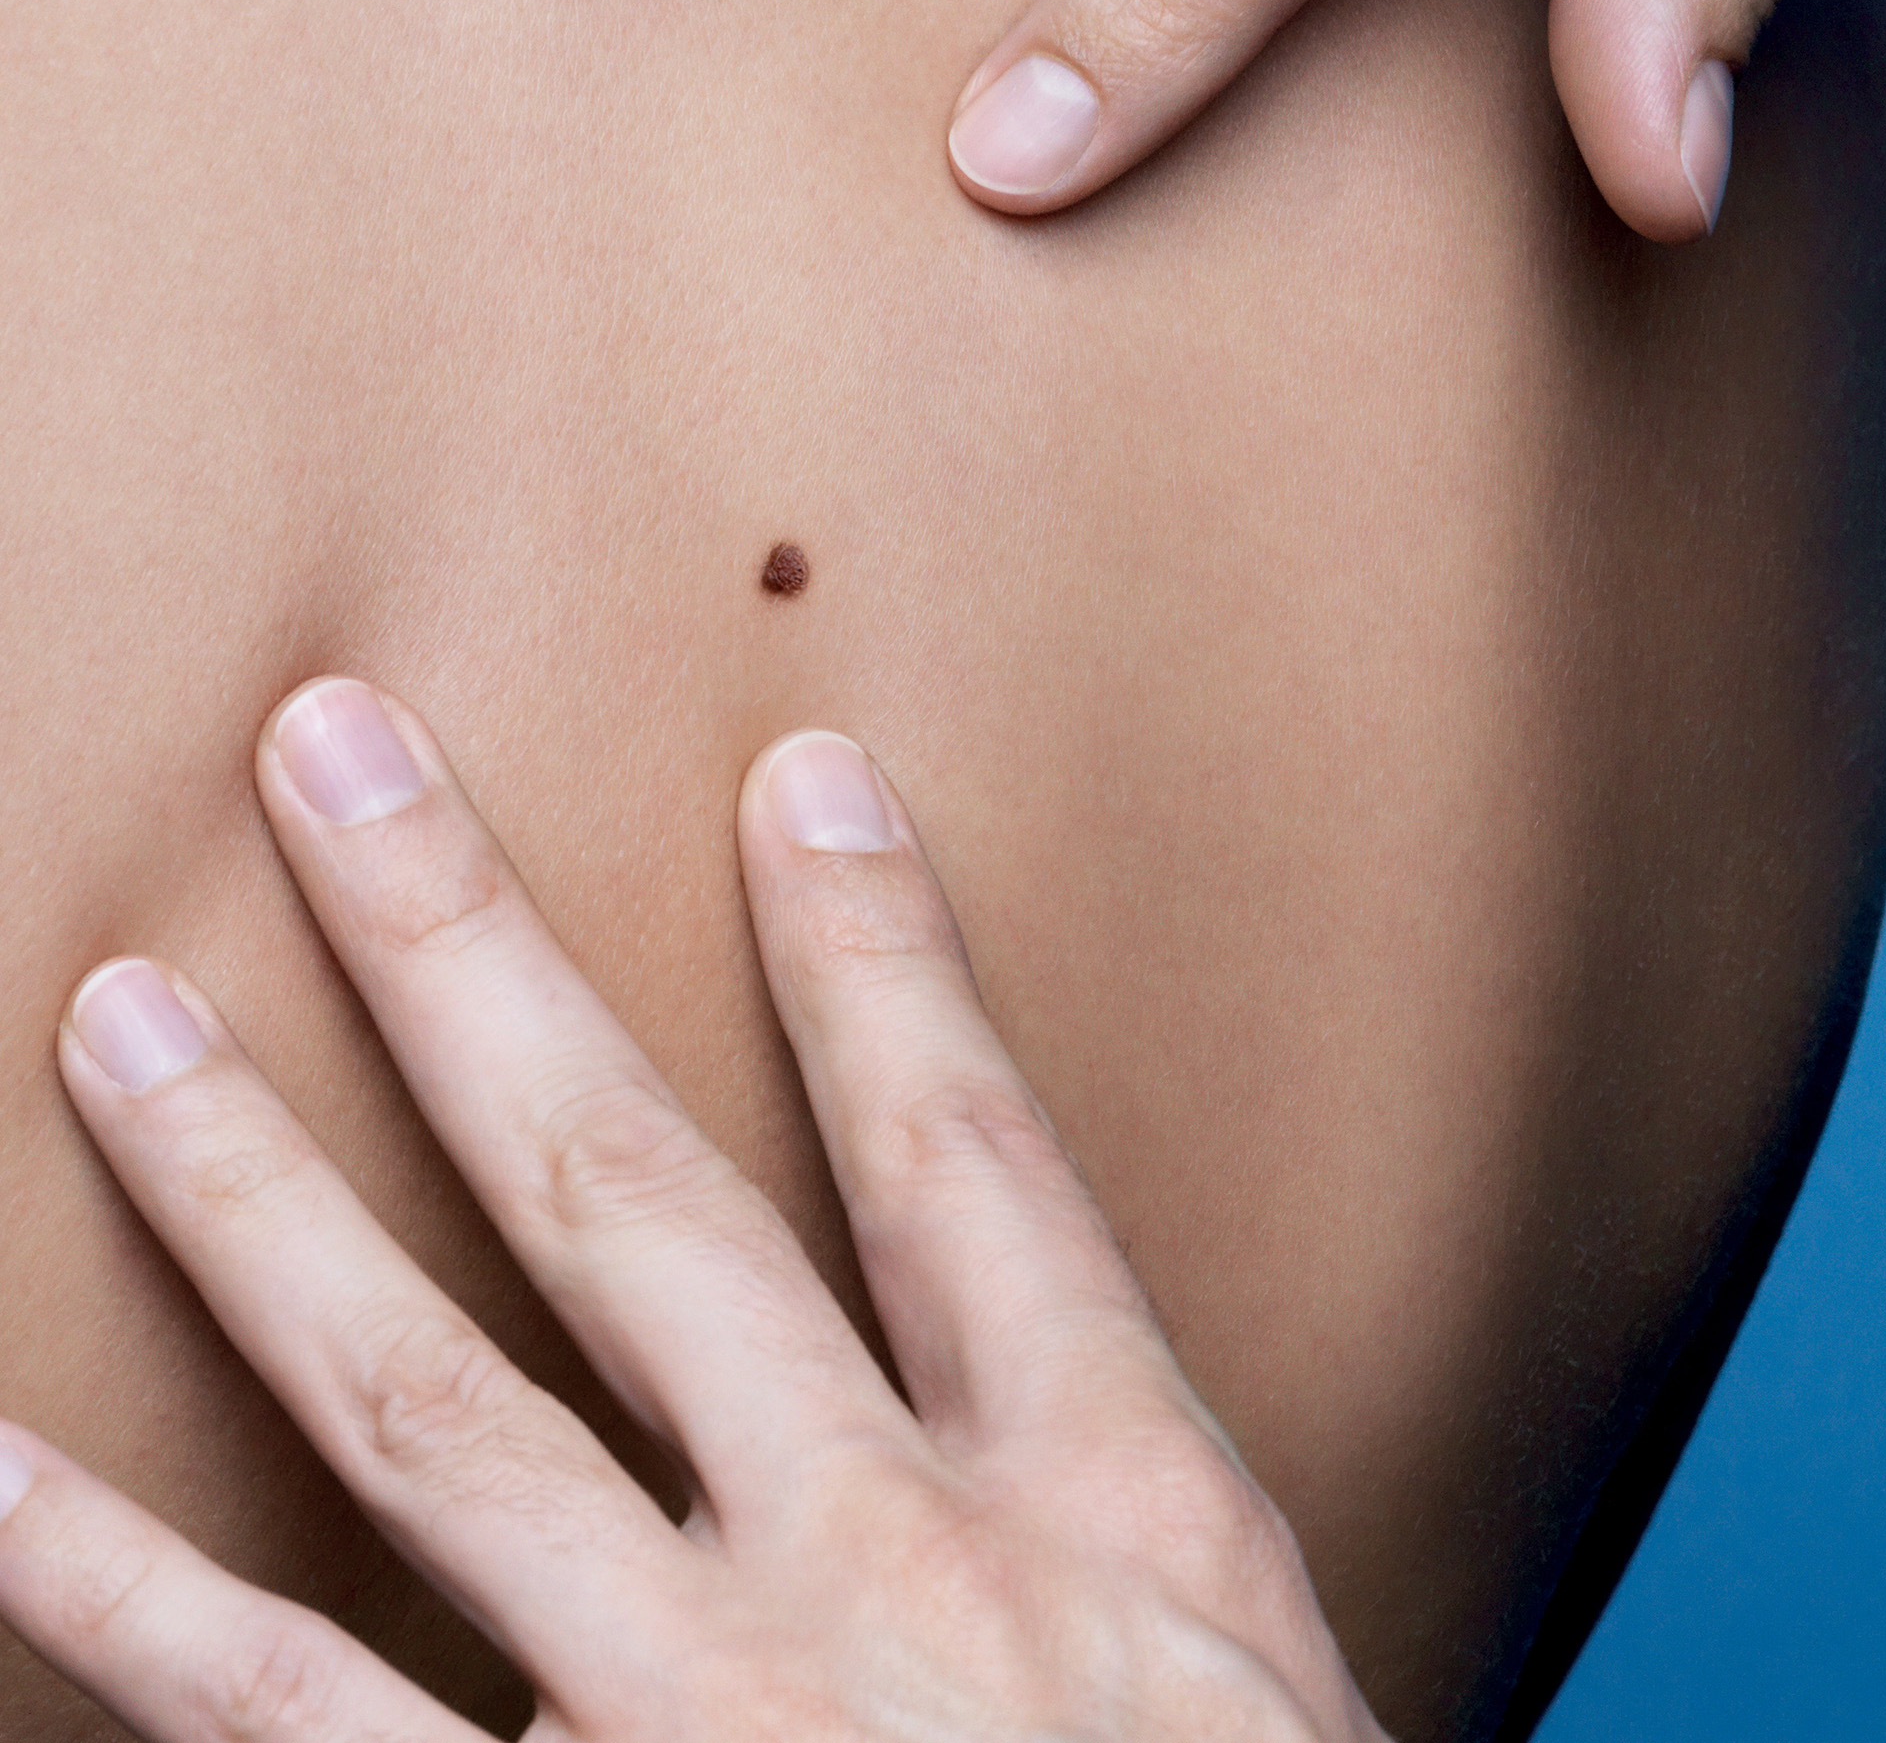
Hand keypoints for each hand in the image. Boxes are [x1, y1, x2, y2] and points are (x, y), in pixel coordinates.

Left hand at [0, 681, 1381, 1740]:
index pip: (967, 1157)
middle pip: (631, 1192)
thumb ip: (1113, 1539)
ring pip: (424, 1399)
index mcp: (1102, 1507)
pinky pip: (291, 1723)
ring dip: (254, 1193)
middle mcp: (877, 1562)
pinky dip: (121, 1595)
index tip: (795, 772)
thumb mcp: (1253, 1688)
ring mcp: (693, 1713)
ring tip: (118, 1017)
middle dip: (467, 953)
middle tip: (328, 755)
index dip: (876, 956)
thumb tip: (960, 1391)